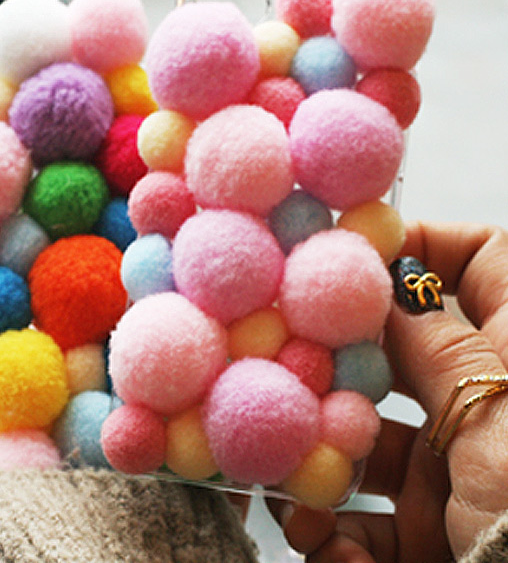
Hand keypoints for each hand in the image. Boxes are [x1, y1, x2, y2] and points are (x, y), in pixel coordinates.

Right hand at [268, 221, 507, 561]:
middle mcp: (483, 401)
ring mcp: (453, 463)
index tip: (350, 254)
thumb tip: (384, 279)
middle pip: (396, 348)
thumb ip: (437, 345)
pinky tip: (327, 546)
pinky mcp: (431, 523)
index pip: (482, 258)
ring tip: (291, 486)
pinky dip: (338, 533)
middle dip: (337, 362)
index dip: (420, 242)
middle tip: (286, 363)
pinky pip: (368, 515)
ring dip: (320, 460)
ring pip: (365, 435)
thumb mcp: (499, 423)